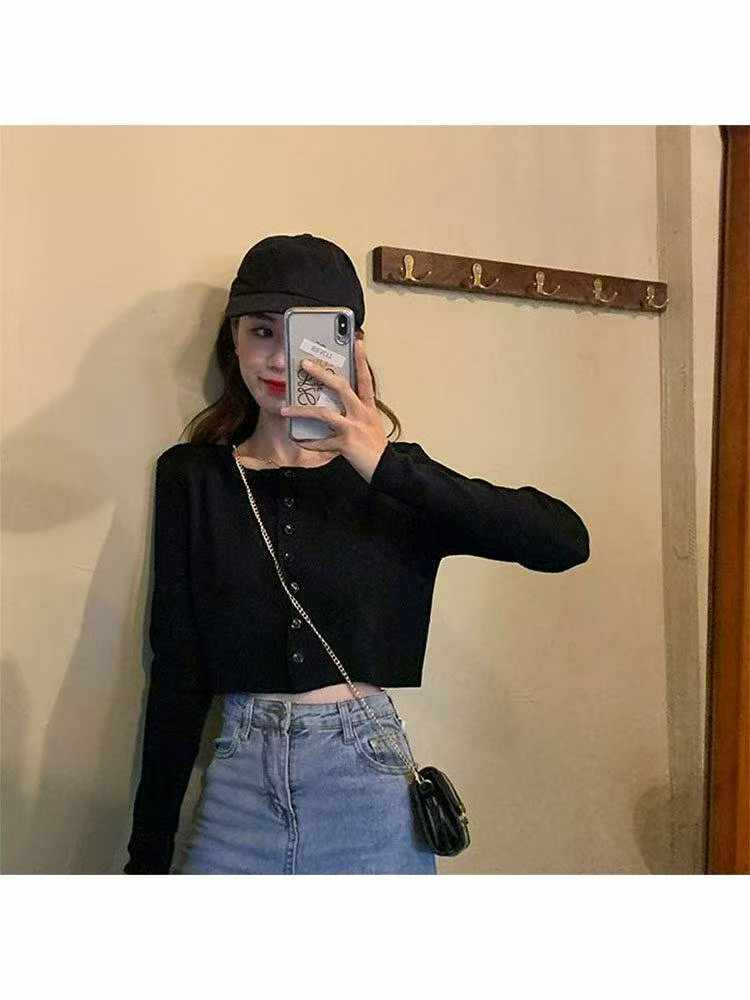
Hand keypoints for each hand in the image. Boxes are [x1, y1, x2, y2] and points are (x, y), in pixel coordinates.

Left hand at [279, 339, 388, 483]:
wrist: (386, 470)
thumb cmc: (375, 447)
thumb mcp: (369, 424)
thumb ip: (354, 412)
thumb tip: (331, 405)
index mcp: (368, 407)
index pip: (365, 378)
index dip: (361, 359)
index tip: (357, 341)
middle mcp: (361, 413)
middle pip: (341, 387)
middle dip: (321, 374)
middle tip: (304, 364)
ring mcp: (354, 428)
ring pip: (324, 414)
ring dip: (302, 410)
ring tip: (285, 408)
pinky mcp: (346, 444)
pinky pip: (321, 442)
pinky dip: (308, 441)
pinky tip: (297, 438)